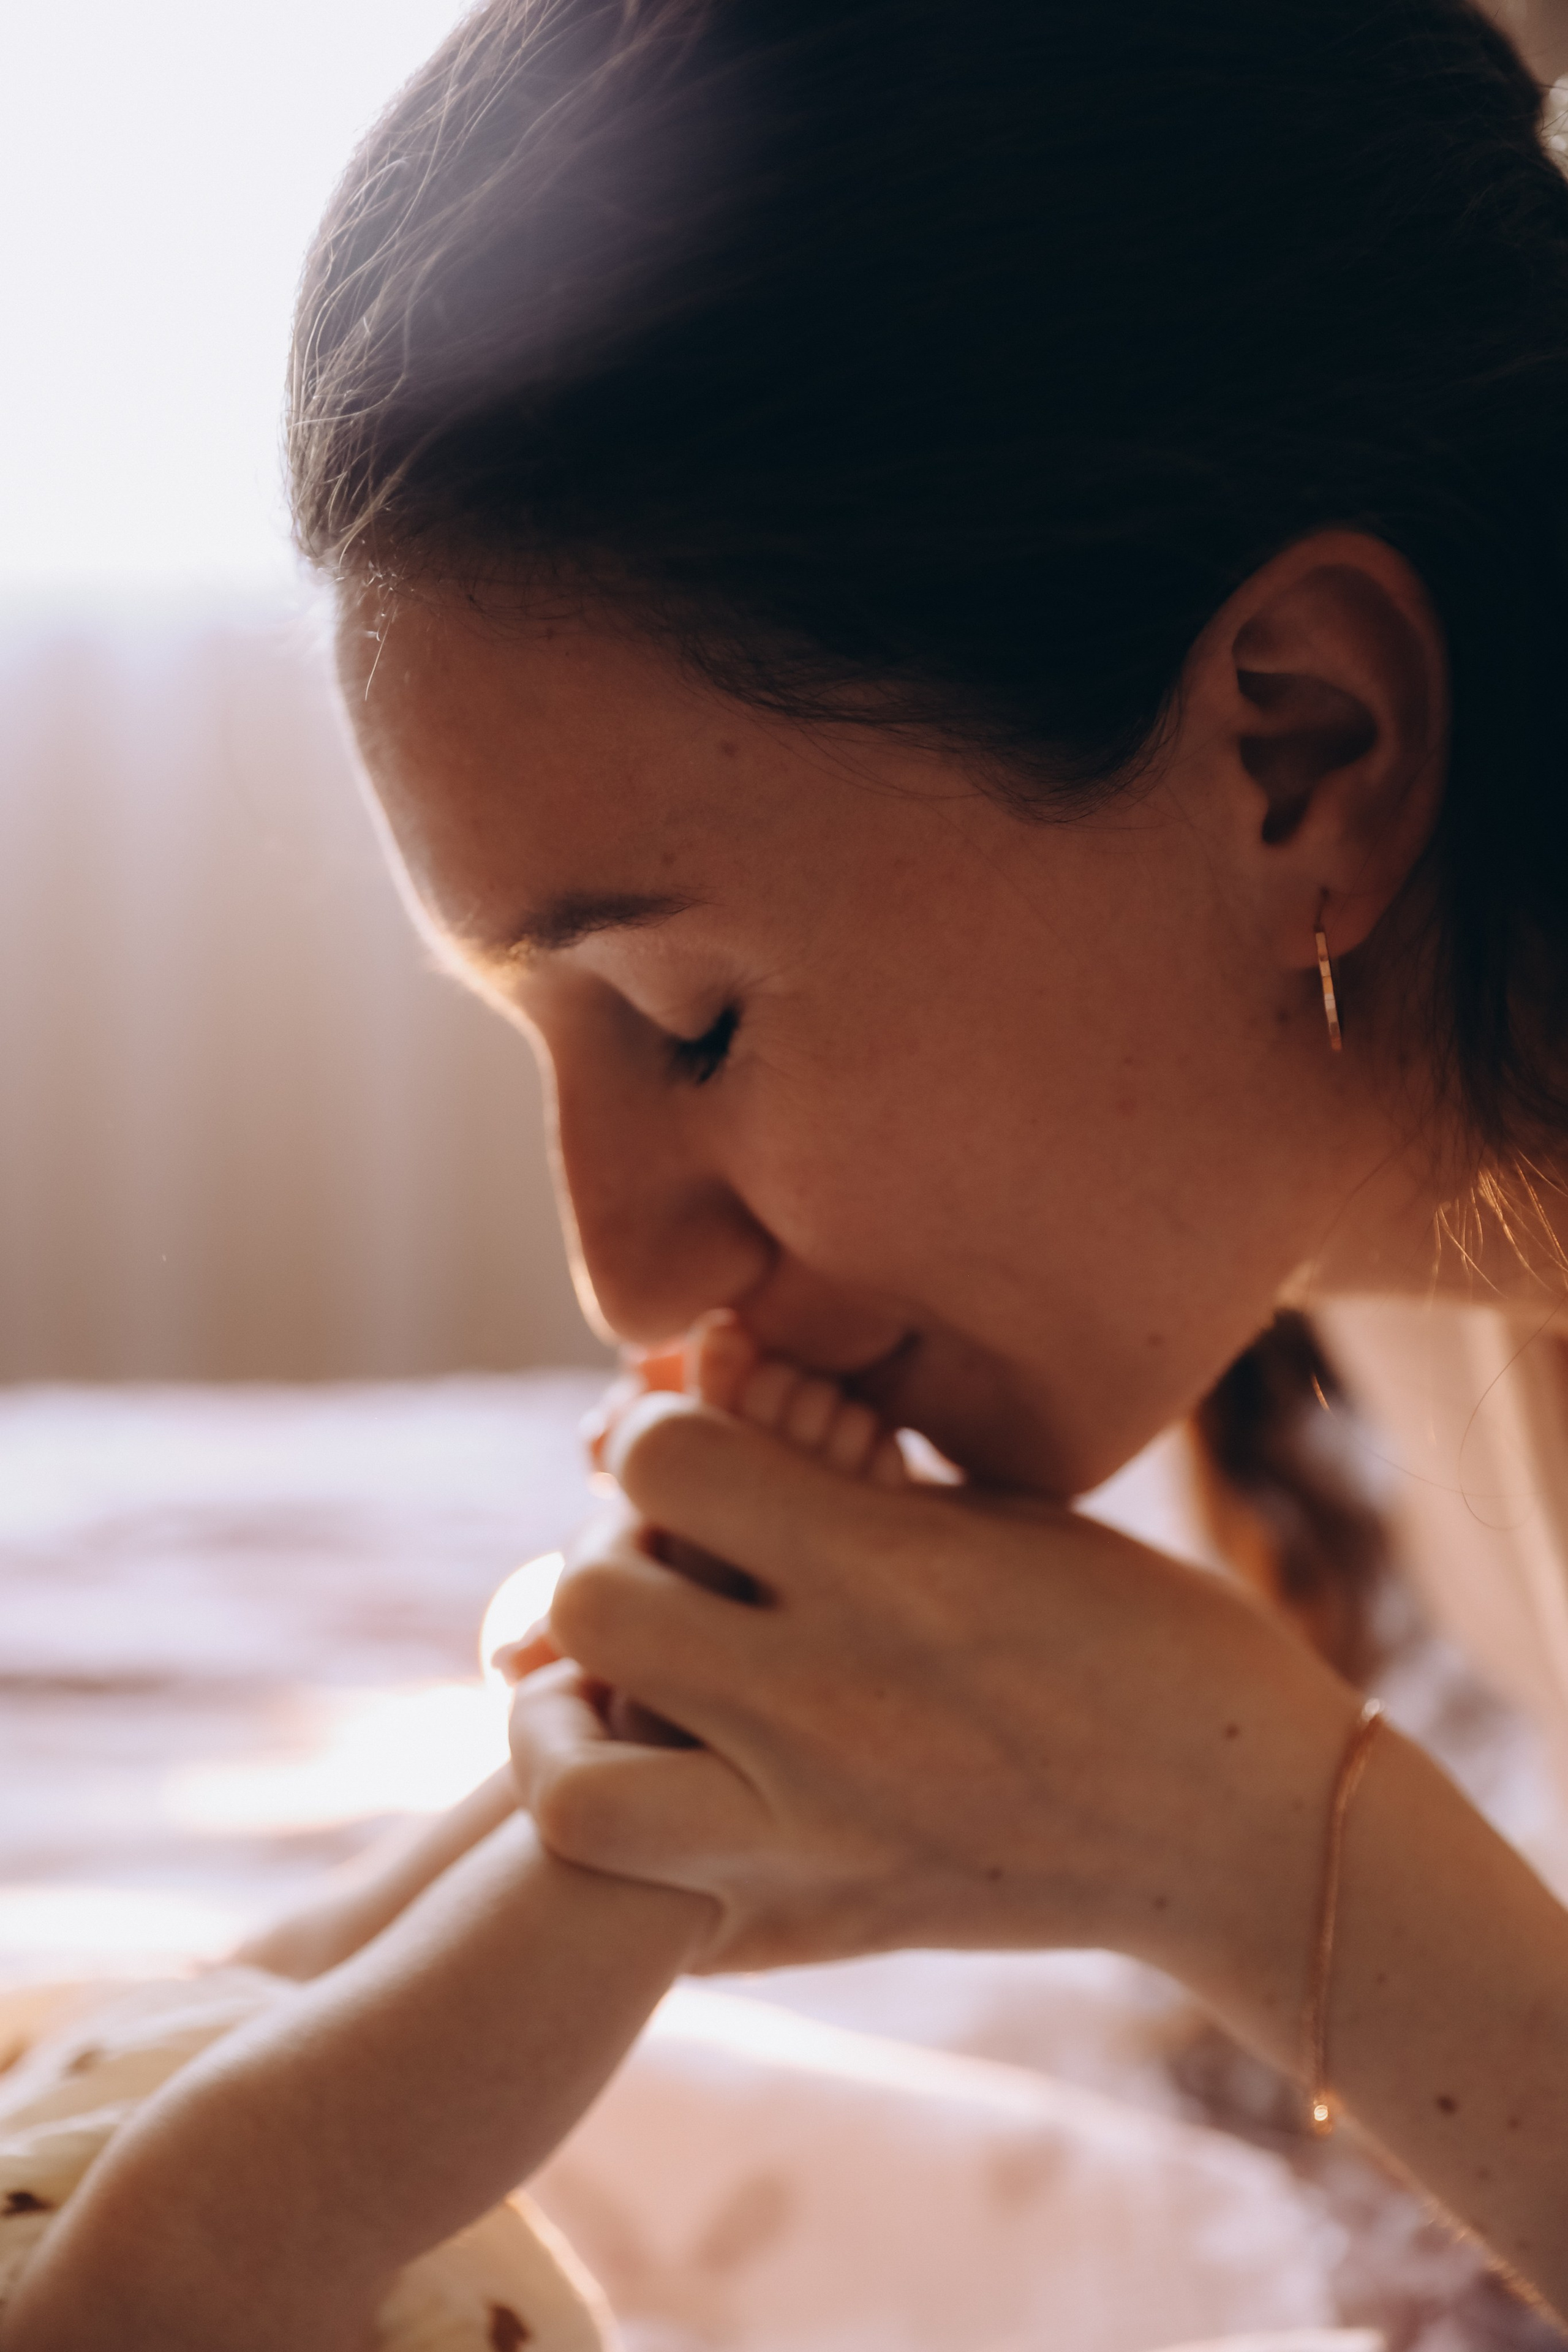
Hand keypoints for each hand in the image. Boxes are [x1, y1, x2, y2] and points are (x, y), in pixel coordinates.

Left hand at [510, 1392, 1360, 2009]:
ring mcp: (814, 1837)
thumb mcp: (1005, 1515)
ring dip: (564, 1720)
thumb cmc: (1143, 1636)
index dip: (660, 1431)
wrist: (1243, 1829)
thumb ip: (844, 1462)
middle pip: (589, 1601)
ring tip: (608, 1692)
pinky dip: (627, 1846)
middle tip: (657, 1564)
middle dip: (605, 1555)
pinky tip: (671, 1790)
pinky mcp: (813, 1928)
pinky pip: (644, 1898)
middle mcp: (835, 1705)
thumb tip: (692, 1387)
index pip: (663, 1459)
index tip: (696, 1446)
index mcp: (894, 1570)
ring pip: (571, 1783)